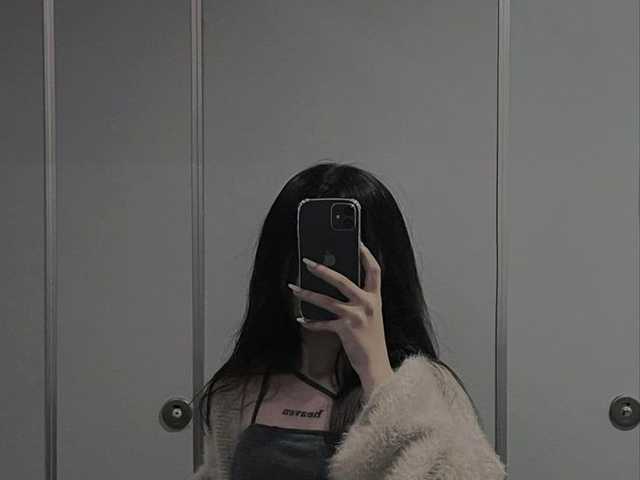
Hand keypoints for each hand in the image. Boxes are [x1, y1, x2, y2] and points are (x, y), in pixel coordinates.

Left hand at [287, 240, 392, 395]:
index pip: (374, 270)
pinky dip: (310, 322)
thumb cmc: (371, 339)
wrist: (376, 364)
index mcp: (375, 297)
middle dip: (324, 270)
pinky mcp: (346, 329)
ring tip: (294, 288)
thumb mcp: (370, 315)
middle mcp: (368, 304)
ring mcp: (356, 316)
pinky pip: (323, 323)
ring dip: (307, 294)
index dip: (366, 254)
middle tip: (308, 262)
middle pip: (343, 280)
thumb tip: (336, 284)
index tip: (358, 241)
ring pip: (327, 300)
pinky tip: (300, 319)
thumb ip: (359, 300)